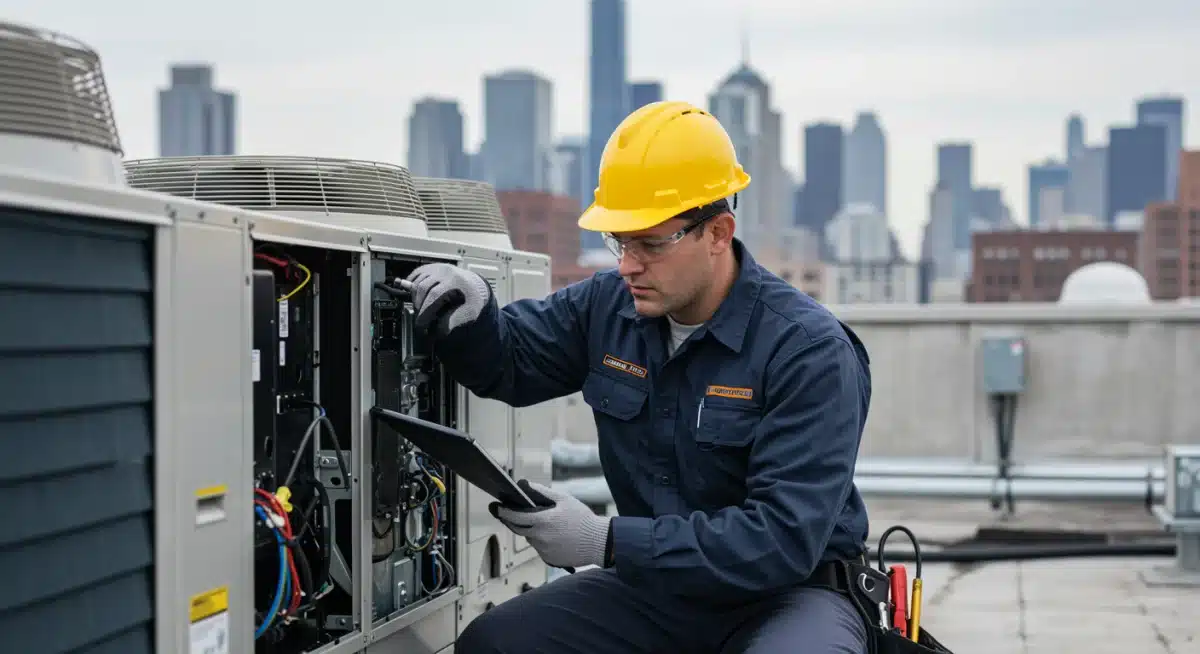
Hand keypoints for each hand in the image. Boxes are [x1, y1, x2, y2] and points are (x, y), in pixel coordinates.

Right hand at [405, 263, 490, 334]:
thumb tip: (439, 330)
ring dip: (415, 298)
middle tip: (420, 320)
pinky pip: (416, 274)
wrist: (476, 285)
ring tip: (420, 310)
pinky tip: (415, 297)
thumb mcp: (470, 311)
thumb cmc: (473, 299)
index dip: (426, 310)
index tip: (421, 323)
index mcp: (455, 280)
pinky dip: (412, 286)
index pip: (434, 294)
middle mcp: (444, 271)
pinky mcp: (431, 267)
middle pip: (423, 287)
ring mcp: (437, 267)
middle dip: (419, 305)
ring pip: (418, 281)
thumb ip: (455, 320)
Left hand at [491, 480, 610, 569]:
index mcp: (543, 521)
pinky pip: (540, 549)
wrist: (599, 542)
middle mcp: (540, 538)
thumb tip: (526, 484)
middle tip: (510, 515)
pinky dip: (542, 542)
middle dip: (512, 521)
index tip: (498, 508)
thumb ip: (543, 492)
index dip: (504, 512)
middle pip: (518, 529)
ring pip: (530, 539)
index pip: (515, 517)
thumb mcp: (565, 499)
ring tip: (546, 525)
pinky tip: (554, 536)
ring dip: (531, 531)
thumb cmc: (583, 519)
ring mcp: (544, 551)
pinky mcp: (549, 560)